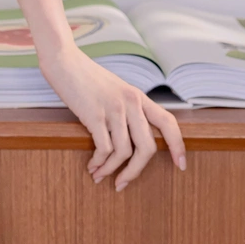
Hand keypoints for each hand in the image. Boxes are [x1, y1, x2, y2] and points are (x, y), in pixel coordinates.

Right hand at [38, 43, 186, 190]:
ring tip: (99, 176)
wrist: (63, 60)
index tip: (181, 165)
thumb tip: (130, 136)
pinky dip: (99, 162)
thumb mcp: (115, 90)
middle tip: (123, 183)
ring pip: (124, 152)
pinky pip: (104, 148)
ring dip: (112, 170)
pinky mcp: (94, 115)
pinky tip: (92, 165)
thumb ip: (126, 108)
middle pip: (147, 147)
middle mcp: (131, 103)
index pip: (168, 123)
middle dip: (136, 171)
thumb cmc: (85, 76)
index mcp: (139, 97)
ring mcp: (114, 109)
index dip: (178, 146)